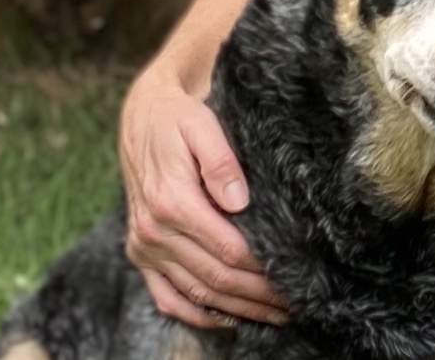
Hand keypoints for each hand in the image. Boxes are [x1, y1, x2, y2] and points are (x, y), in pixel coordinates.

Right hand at [119, 68, 289, 328]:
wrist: (141, 117)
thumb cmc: (179, 118)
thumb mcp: (201, 125)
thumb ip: (220, 162)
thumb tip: (239, 200)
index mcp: (172, 203)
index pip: (227, 249)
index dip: (261, 268)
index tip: (293, 275)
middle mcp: (154, 233)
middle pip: (214, 277)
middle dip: (256, 296)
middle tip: (294, 304)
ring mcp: (144, 247)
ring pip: (195, 293)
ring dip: (235, 309)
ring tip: (272, 316)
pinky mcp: (140, 253)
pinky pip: (166, 296)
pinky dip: (196, 313)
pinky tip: (226, 318)